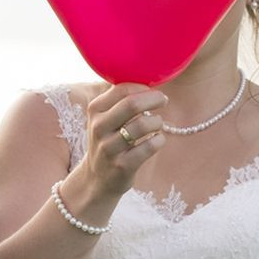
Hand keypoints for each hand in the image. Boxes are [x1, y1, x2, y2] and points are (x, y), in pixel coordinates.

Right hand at [61, 83, 168, 218]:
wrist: (97, 179)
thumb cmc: (108, 141)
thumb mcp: (104, 118)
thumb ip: (120, 99)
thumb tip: (147, 80)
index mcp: (95, 110)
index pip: (122, 89)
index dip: (143, 87)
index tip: (152, 91)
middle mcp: (99, 127)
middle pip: (132, 104)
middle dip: (154, 99)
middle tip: (164, 100)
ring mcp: (109, 148)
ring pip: (143, 125)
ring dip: (157, 121)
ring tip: (157, 124)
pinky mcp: (122, 165)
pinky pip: (150, 146)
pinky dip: (159, 140)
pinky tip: (157, 140)